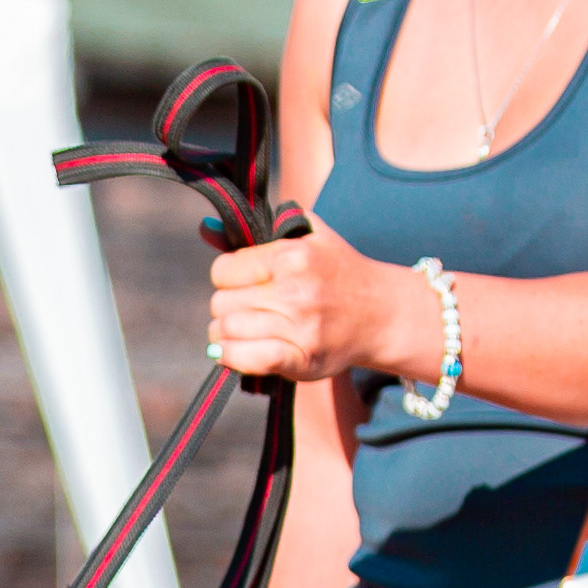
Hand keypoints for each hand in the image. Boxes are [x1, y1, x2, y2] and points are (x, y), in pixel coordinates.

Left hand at [208, 221, 427, 390]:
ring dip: (225, 334)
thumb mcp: (308, 235)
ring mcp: (299, 327)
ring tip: (243, 330)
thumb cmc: (337, 272)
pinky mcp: (302, 359)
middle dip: (227, 307)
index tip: (244, 282)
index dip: (228, 277)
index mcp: (293, 256)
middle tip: (245, 309)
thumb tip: (206, 228)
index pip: (223, 270)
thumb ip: (259, 230)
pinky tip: (234, 353)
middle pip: (221, 303)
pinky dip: (232, 357)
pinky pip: (247, 359)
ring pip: (227, 331)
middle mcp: (295, 290)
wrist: (381, 314)